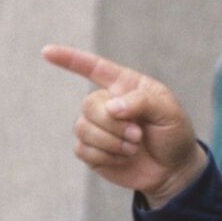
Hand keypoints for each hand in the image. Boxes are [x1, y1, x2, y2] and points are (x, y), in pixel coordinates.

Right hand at [42, 44, 207, 206]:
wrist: (173, 169)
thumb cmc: (174, 134)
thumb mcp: (169, 112)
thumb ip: (142, 102)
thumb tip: (109, 106)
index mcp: (126, 85)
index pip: (94, 67)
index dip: (70, 59)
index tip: (47, 51)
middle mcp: (107, 102)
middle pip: (89, 104)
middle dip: (114, 124)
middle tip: (138, 135)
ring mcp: (97, 126)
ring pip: (83, 128)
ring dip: (111, 142)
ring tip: (134, 147)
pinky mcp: (91, 149)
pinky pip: (83, 149)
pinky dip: (106, 156)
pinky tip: (124, 158)